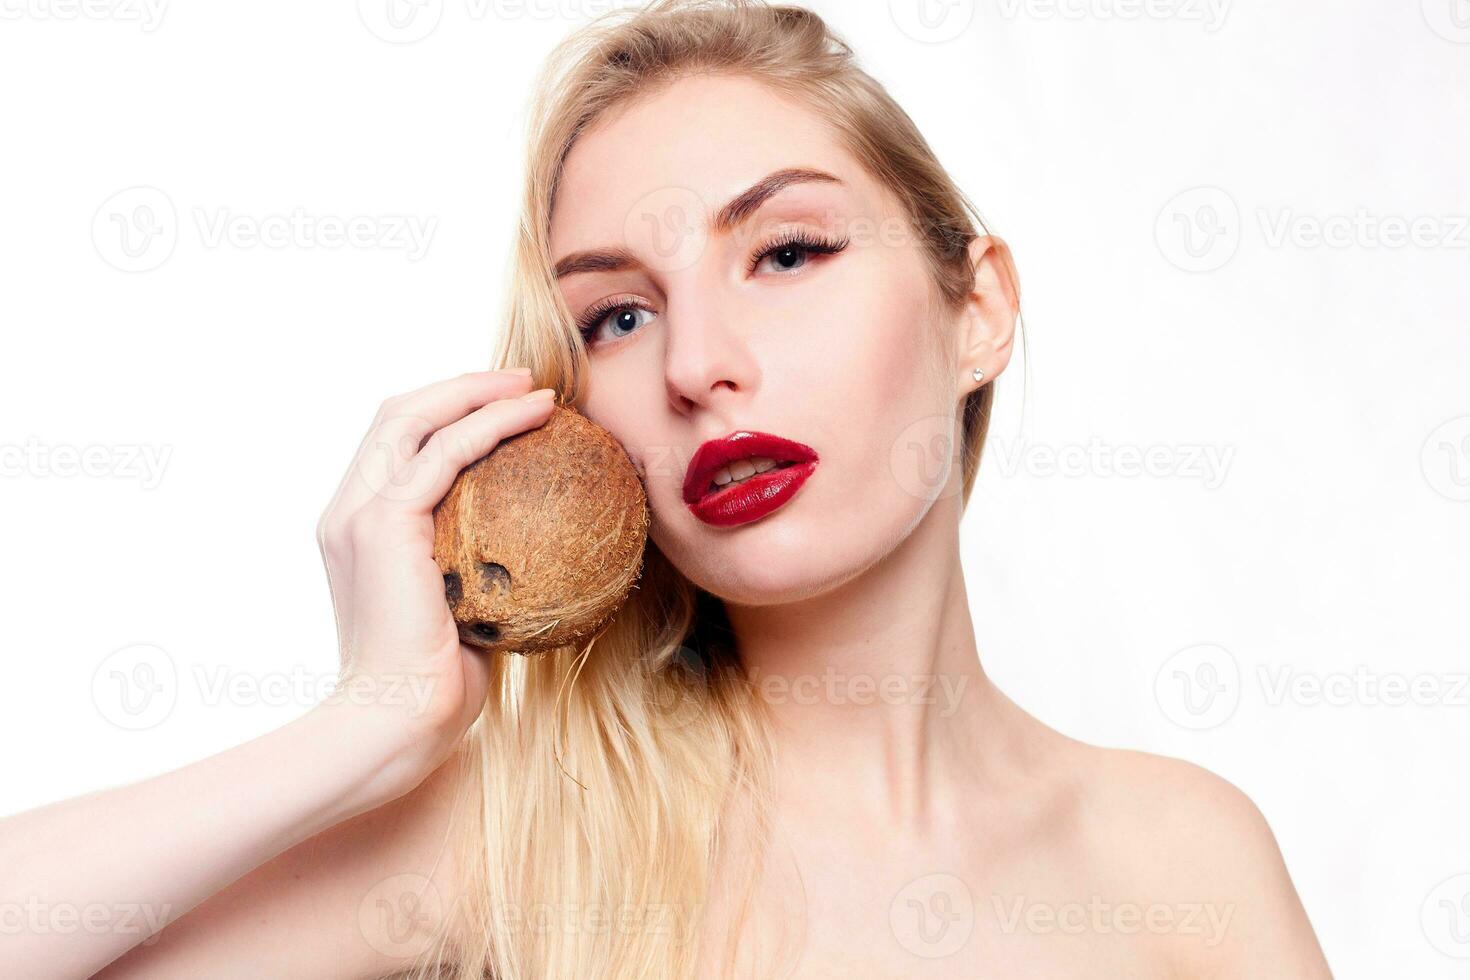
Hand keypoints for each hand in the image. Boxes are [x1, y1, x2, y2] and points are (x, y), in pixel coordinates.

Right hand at [314, 368, 555, 800]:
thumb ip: (479, 573)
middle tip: (521, 383)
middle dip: (460, 387)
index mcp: (357, 529)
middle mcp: (348, 511)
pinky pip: (445, 453)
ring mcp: (360, 514)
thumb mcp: (460, 615)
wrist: (394, 725)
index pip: (394, 445)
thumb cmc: (432, 690)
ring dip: (477, 391)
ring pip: (415, 417)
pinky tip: (535, 415)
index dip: (445, 414)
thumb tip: (541, 559)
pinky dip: (490, 423)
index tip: (504, 409)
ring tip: (534, 388)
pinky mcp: (384, 524)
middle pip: (398, 415)